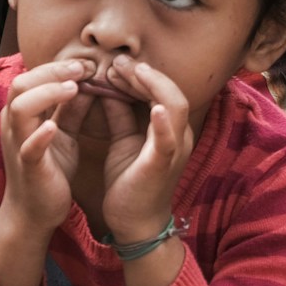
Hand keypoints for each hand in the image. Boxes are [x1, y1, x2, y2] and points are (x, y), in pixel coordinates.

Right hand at [0, 59, 91, 235]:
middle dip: (52, 71)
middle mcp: (15, 125)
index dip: (59, 66)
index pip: (33, 77)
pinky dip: (40, 135)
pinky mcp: (28, 167)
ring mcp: (18, 145)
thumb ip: (72, 108)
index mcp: (23, 114)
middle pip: (21, 84)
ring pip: (20, 109)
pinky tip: (54, 126)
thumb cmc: (50, 169)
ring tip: (74, 88)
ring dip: (46, 94)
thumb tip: (88, 80)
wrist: (36, 213)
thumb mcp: (63, 132)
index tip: (88, 62)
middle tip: (83, 67)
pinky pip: (28, 148)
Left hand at [96, 57, 195, 244]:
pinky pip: (168, 139)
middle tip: (119, 61)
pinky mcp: (163, 164)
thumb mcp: (123, 141)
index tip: (117, 64)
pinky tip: (153, 107)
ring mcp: (174, 148)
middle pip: (171, 91)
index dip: (141, 75)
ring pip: (174, 106)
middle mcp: (179, 134)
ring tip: (131, 72)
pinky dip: (163, 122)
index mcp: (170, 128)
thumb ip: (120, 116)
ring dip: (152, 86)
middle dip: (145, 74)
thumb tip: (106, 89)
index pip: (162, 90)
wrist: (134, 223)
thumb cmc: (130, 182)